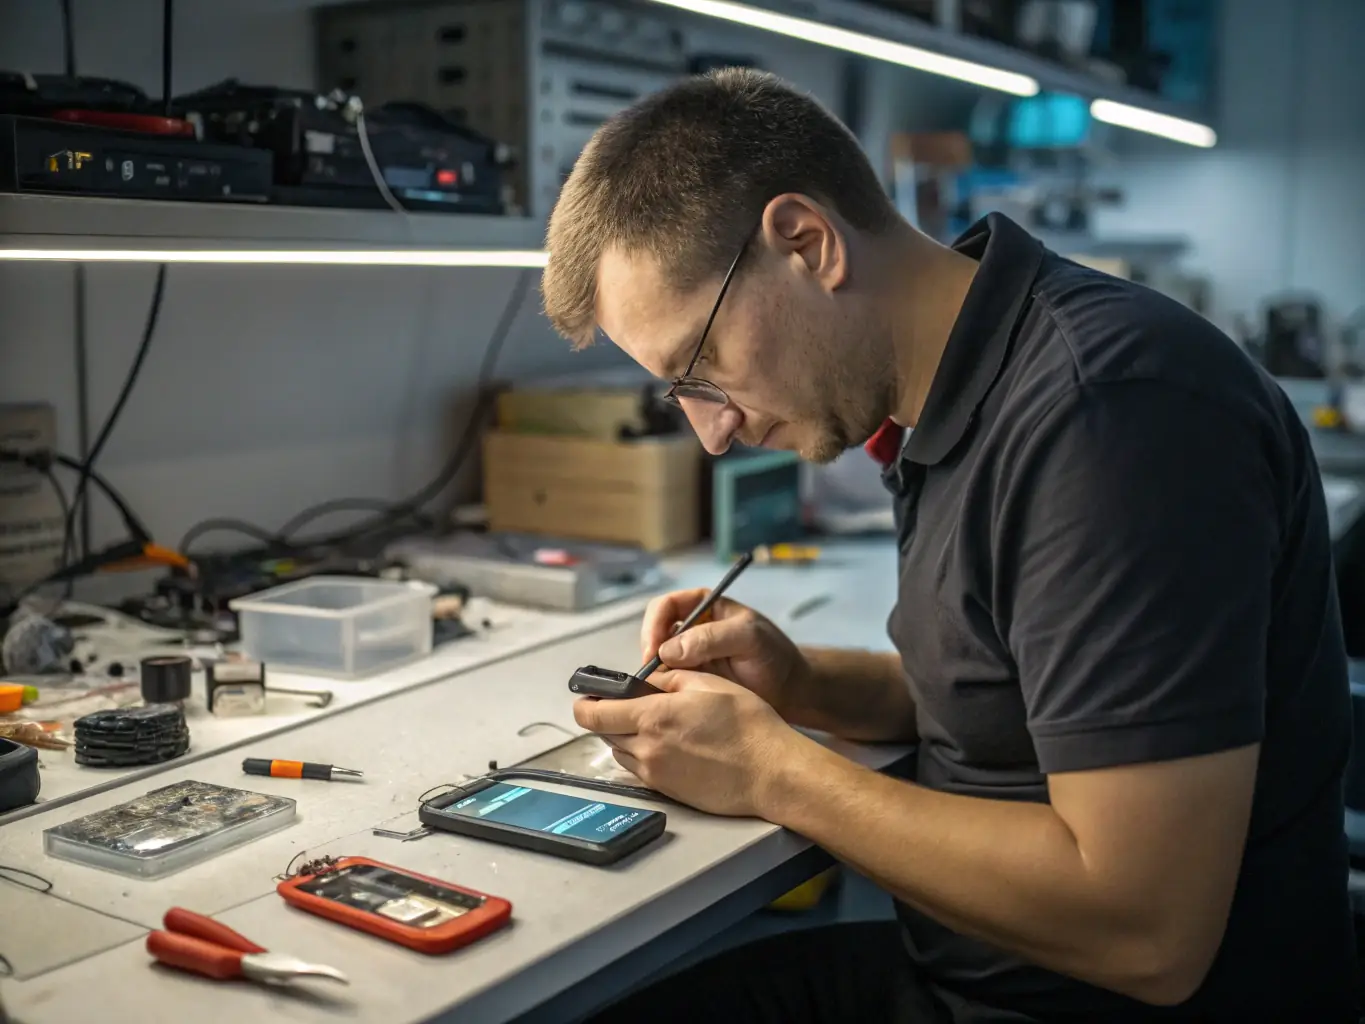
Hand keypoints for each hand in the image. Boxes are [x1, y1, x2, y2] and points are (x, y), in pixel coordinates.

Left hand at [572, 670, 806, 817]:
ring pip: (620, 752)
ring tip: (655, 724)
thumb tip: (649, 681)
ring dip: (625, 737)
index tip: (585, 697)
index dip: (584, 703)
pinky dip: (643, 755)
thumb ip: (670, 679)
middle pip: (604, 733)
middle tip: (626, 705)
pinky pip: (639, 770)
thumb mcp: (708, 683)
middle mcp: (648, 748)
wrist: (771, 772)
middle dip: (608, 717)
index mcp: (653, 716)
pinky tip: (670, 745)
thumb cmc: (749, 728)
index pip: (594, 714)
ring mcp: (656, 773)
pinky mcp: (667, 791)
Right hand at [640, 588, 811, 718]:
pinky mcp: (689, 679)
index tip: (655, 651)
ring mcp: (688, 655)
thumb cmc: (773, 655)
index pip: (665, 606)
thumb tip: (668, 651)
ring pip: (656, 658)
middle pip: (654, 631)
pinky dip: (661, 688)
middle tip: (651, 674)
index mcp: (703, 606)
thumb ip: (712, 638)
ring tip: (657, 689)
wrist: (789, 690)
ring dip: (653, 672)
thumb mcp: (748, 638)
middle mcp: (690, 628)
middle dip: (649, 650)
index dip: (654, 625)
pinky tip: (665, 699)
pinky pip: (665, 680)